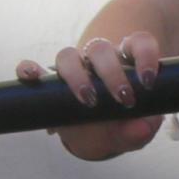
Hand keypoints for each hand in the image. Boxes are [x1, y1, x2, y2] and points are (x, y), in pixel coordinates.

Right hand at [30, 33, 168, 160]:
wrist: (99, 135)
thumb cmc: (121, 124)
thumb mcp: (134, 131)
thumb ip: (141, 130)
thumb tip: (141, 130)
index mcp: (126, 62)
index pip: (138, 43)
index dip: (146, 55)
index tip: (149, 81)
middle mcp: (99, 60)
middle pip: (101, 49)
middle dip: (112, 73)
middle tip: (123, 98)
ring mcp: (73, 68)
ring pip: (69, 55)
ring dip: (76, 75)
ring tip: (87, 98)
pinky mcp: (48, 81)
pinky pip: (34, 67)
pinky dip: (30, 69)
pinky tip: (32, 77)